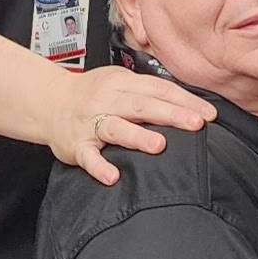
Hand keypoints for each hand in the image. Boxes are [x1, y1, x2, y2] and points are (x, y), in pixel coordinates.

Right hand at [49, 65, 215, 182]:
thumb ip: (149, 92)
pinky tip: (113, 176)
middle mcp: (106, 99)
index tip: (208, 114)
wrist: (49, 103)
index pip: (158, 88)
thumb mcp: (120, 83)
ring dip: (137, 136)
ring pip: (116, 127)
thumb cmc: (92, 95)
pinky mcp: (76, 144)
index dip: (184, 100)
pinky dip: (99, 166)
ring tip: (159, 145)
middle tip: (196, 124)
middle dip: (171, 114)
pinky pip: (88, 157)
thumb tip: (191, 106)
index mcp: (121, 82)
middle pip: (142, 105)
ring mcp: (90, 122)